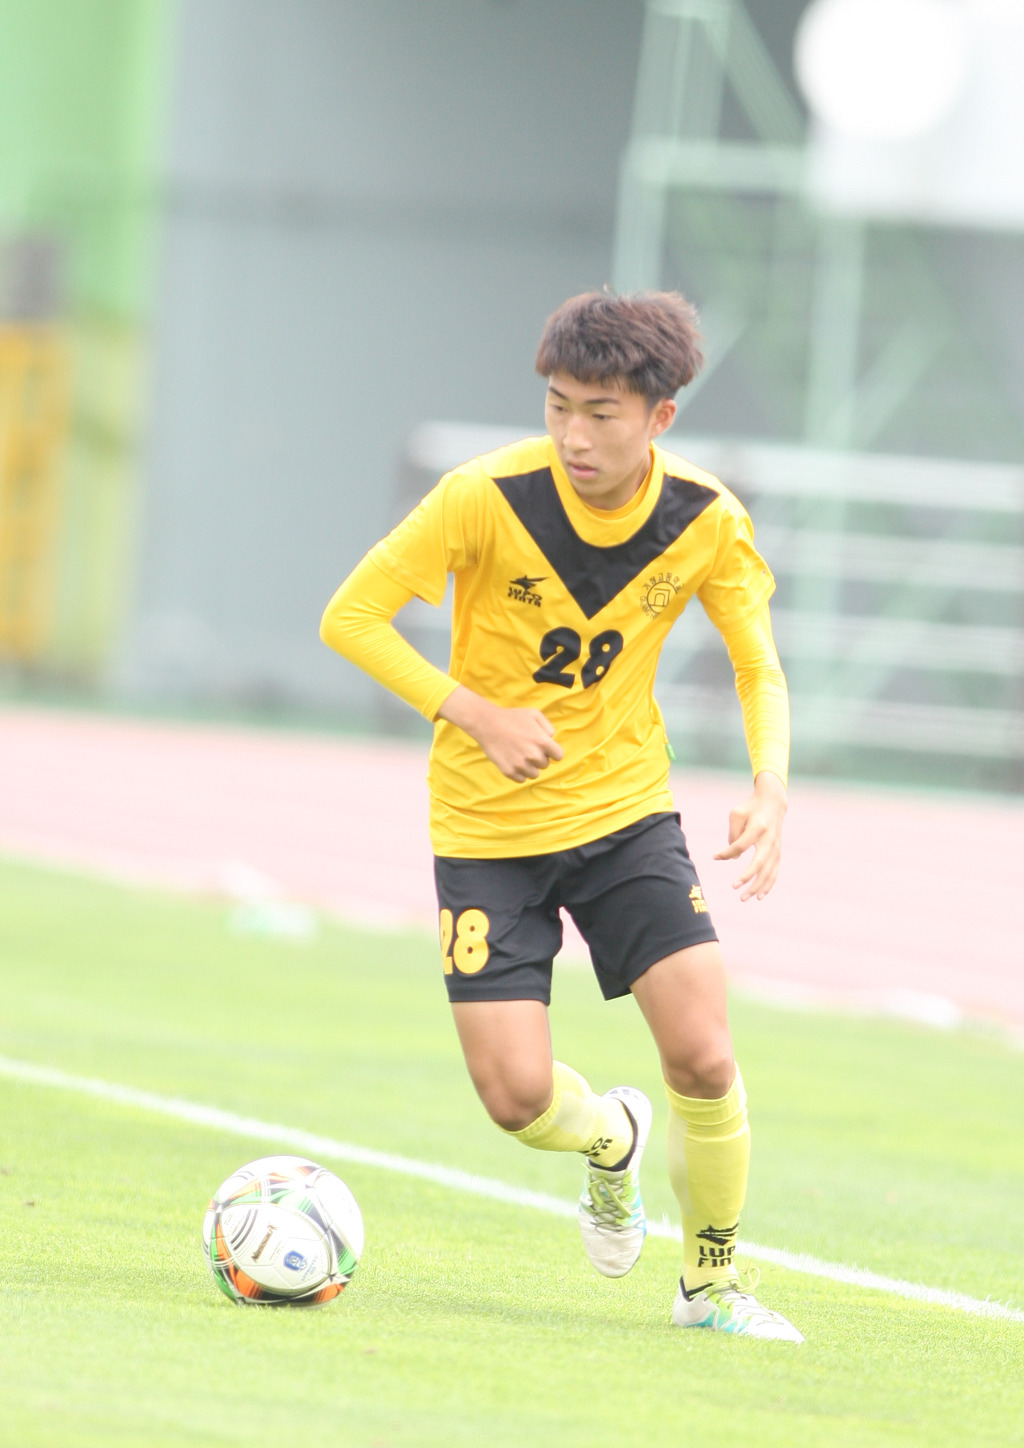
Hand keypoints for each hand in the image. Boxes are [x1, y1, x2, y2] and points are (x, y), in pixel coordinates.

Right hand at [438, 686, 563, 782]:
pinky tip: (512, 761)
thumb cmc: (511, 717)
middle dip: (538, 758)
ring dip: (529, 767)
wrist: (487, 723)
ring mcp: (521, 765)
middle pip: (545, 765)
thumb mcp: (534, 714)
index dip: (552, 752)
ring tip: (519, 755)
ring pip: (534, 774)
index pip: (558, 756)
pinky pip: (521, 779)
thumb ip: (548, 727)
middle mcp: (534, 755)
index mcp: (543, 742)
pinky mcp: (509, 771)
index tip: (544, 748)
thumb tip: (551, 739)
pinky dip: (518, 773)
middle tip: (526, 748)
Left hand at [713, 771, 786, 900]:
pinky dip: (768, 885)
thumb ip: (733, 835)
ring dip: (757, 886)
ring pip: (768, 871)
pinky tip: (759, 896)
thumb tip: (733, 857)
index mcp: (757, 827)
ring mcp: (776, 847)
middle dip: (747, 877)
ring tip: (744, 898)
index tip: (715, 856)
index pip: (740, 845)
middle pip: (759, 863)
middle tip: (733, 887)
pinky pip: (774, 872)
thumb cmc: (750, 808)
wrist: (773, 802)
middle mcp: (769, 839)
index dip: (726, 853)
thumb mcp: (736, 814)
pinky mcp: (778, 852)